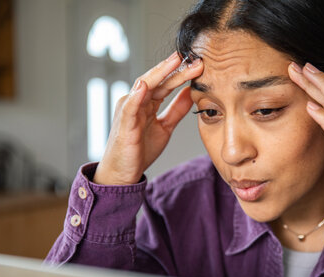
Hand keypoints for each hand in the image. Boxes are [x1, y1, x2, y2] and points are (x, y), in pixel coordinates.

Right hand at [93, 53, 203, 184]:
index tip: (200, 65)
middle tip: (193, 57)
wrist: (123, 172)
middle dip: (175, 68)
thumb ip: (177, 110)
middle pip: (158, 80)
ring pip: (145, 86)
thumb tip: (191, 92)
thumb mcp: (165, 127)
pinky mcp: (124, 122)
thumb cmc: (140, 149)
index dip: (182, 73)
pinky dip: (137, 95)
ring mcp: (129, 109)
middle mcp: (137, 101)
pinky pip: (130, 106)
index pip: (166, 83)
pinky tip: (145, 85)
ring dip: (160, 73)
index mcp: (147, 102)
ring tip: (174, 61)